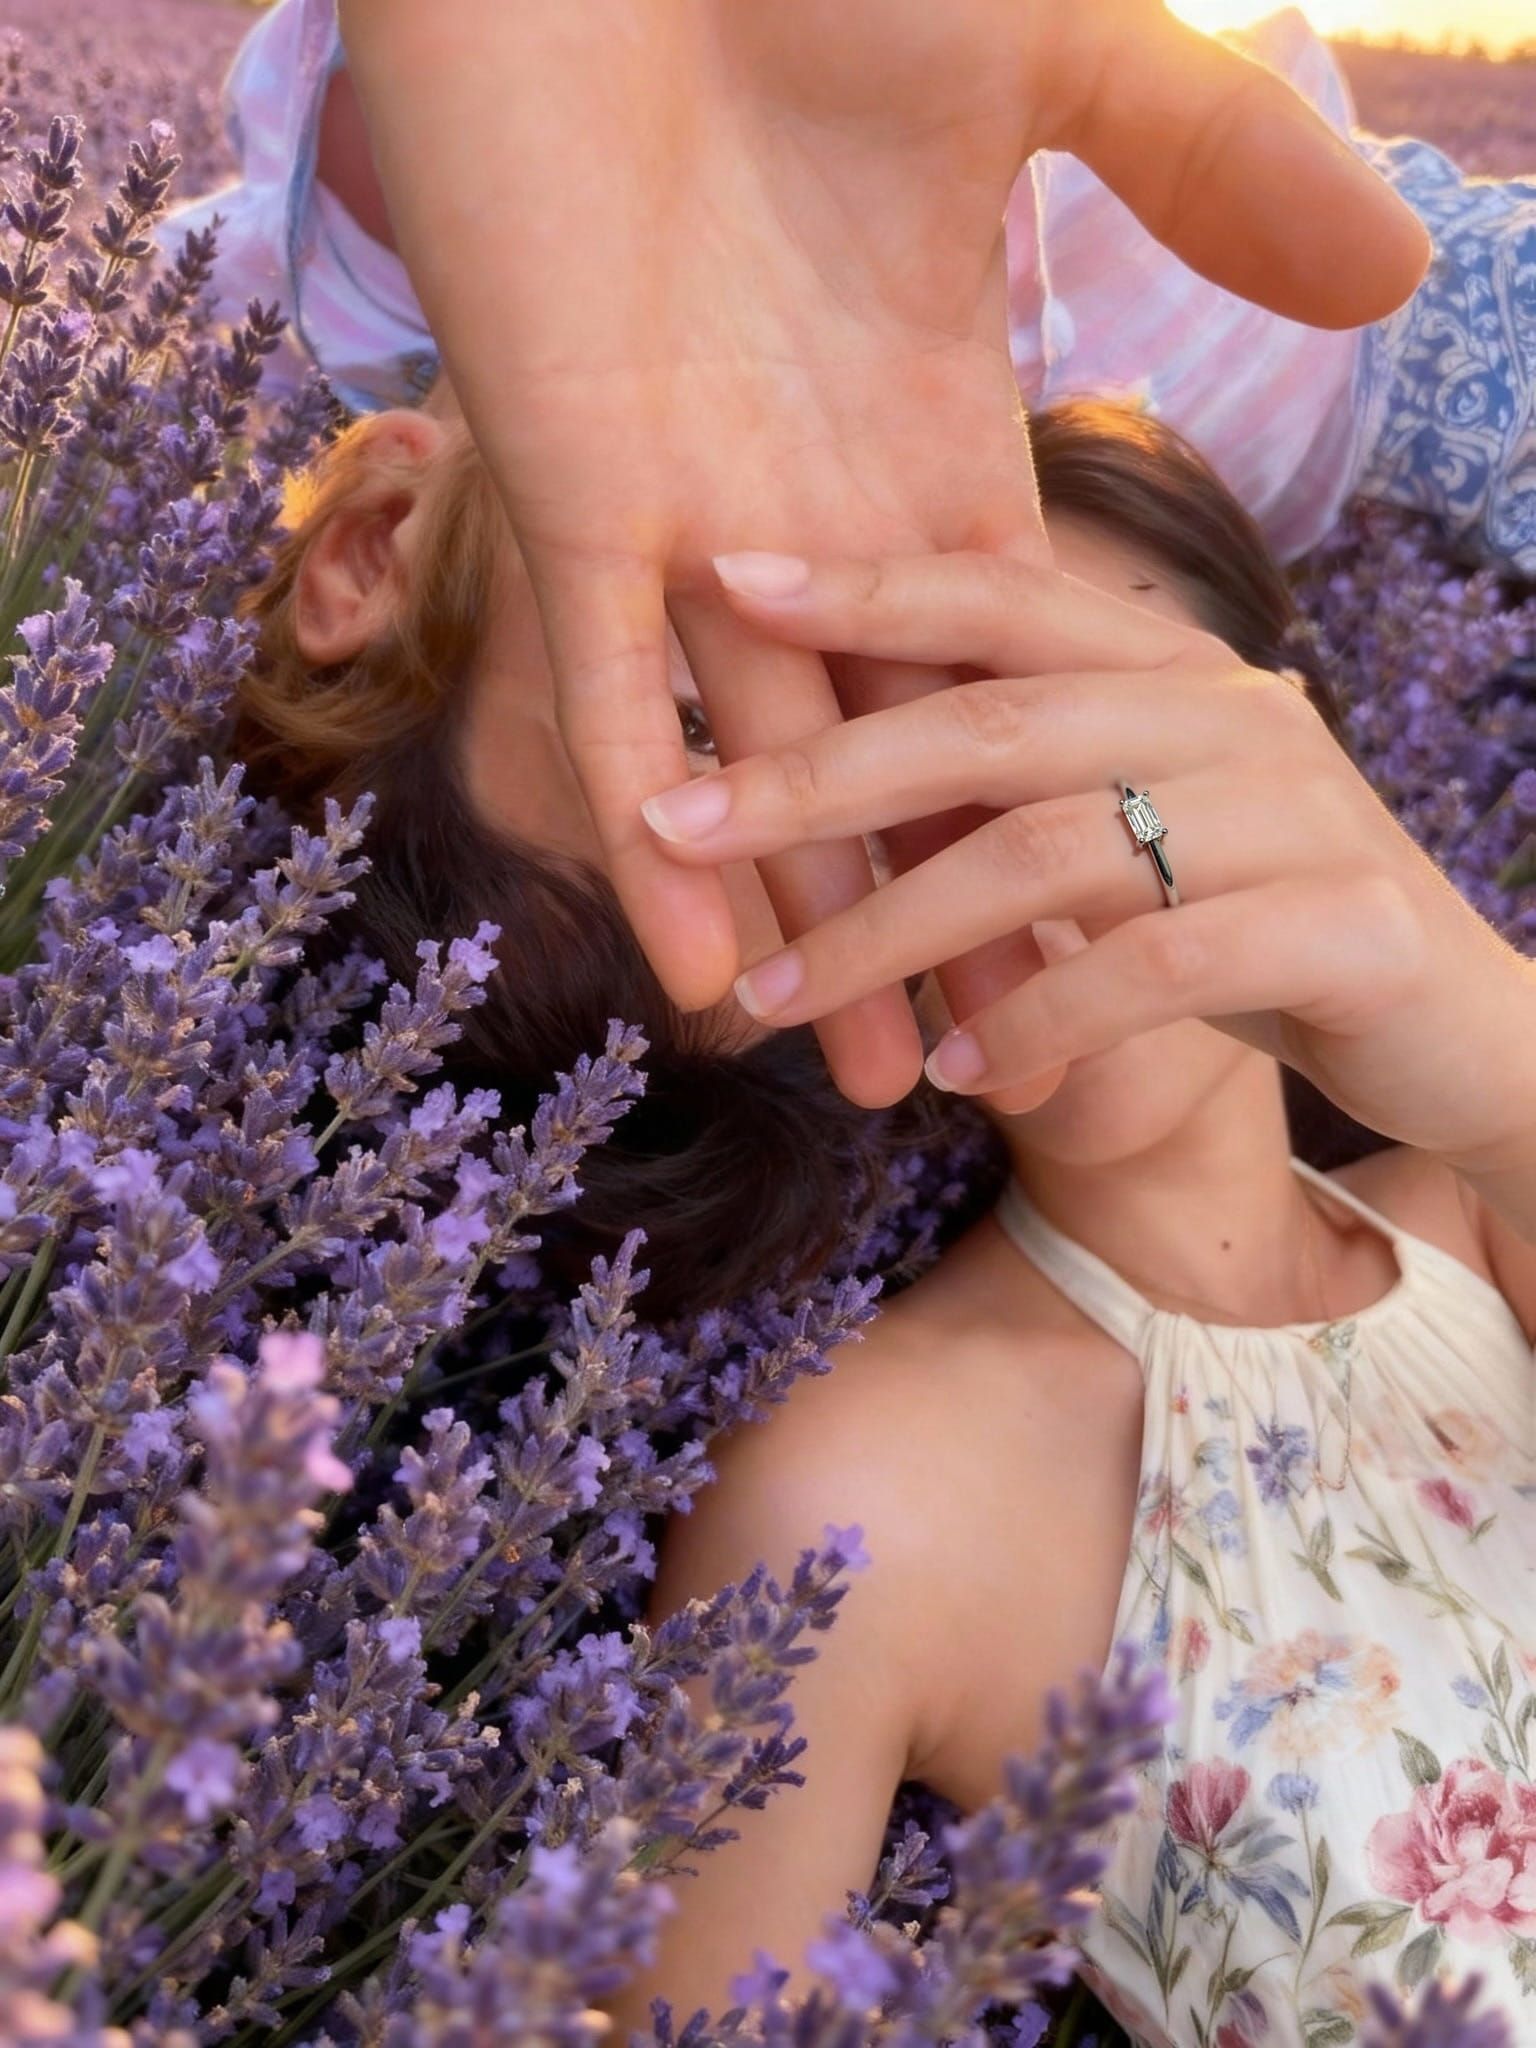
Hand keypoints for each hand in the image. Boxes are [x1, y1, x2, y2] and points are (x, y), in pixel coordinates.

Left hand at [338, 0, 1430, 1104]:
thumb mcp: (1062, 61)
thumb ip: (1214, 171)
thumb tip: (1407, 258)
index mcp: (943, 426)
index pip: (1003, 663)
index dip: (1037, 804)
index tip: (1074, 927)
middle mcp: (831, 497)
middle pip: (902, 754)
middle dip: (930, 920)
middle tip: (959, 1079)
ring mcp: (701, 515)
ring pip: (770, 764)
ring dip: (817, 924)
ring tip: (862, 1082)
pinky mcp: (582, 510)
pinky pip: (612, 704)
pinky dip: (654, 835)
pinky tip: (694, 972)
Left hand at [640, 548, 1535, 1187]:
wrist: (1464, 1031)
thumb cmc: (1263, 925)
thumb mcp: (1143, 834)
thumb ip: (1030, 787)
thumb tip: (845, 779)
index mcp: (1178, 669)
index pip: (1002, 598)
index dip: (864, 588)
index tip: (727, 588)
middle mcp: (1236, 713)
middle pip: (991, 723)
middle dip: (815, 780)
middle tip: (675, 826)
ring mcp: (1297, 811)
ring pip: (1049, 851)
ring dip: (890, 934)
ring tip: (778, 998)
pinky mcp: (1343, 924)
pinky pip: (1152, 964)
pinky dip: (1036, 1017)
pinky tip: (952, 1069)